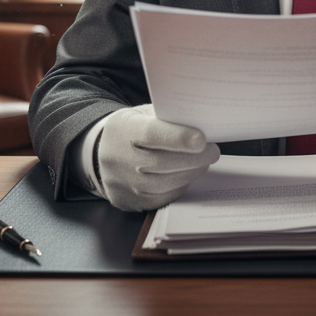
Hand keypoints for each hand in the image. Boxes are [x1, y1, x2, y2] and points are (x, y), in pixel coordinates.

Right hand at [96, 105, 219, 210]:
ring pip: (164, 183)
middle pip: (161, 163)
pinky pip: (161, 197)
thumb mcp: (143, 114)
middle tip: (213, 151)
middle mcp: (118, 159)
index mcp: (122, 130)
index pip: (151, 134)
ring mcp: (122, 183)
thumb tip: (201, 123)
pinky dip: (180, 185)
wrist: (102, 151)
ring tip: (204, 161)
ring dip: (190, 172)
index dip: (178, 138)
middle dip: (193, 158)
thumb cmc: (133, 128)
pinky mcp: (130, 201)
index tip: (202, 139)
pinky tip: (188, 173)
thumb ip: (167, 117)